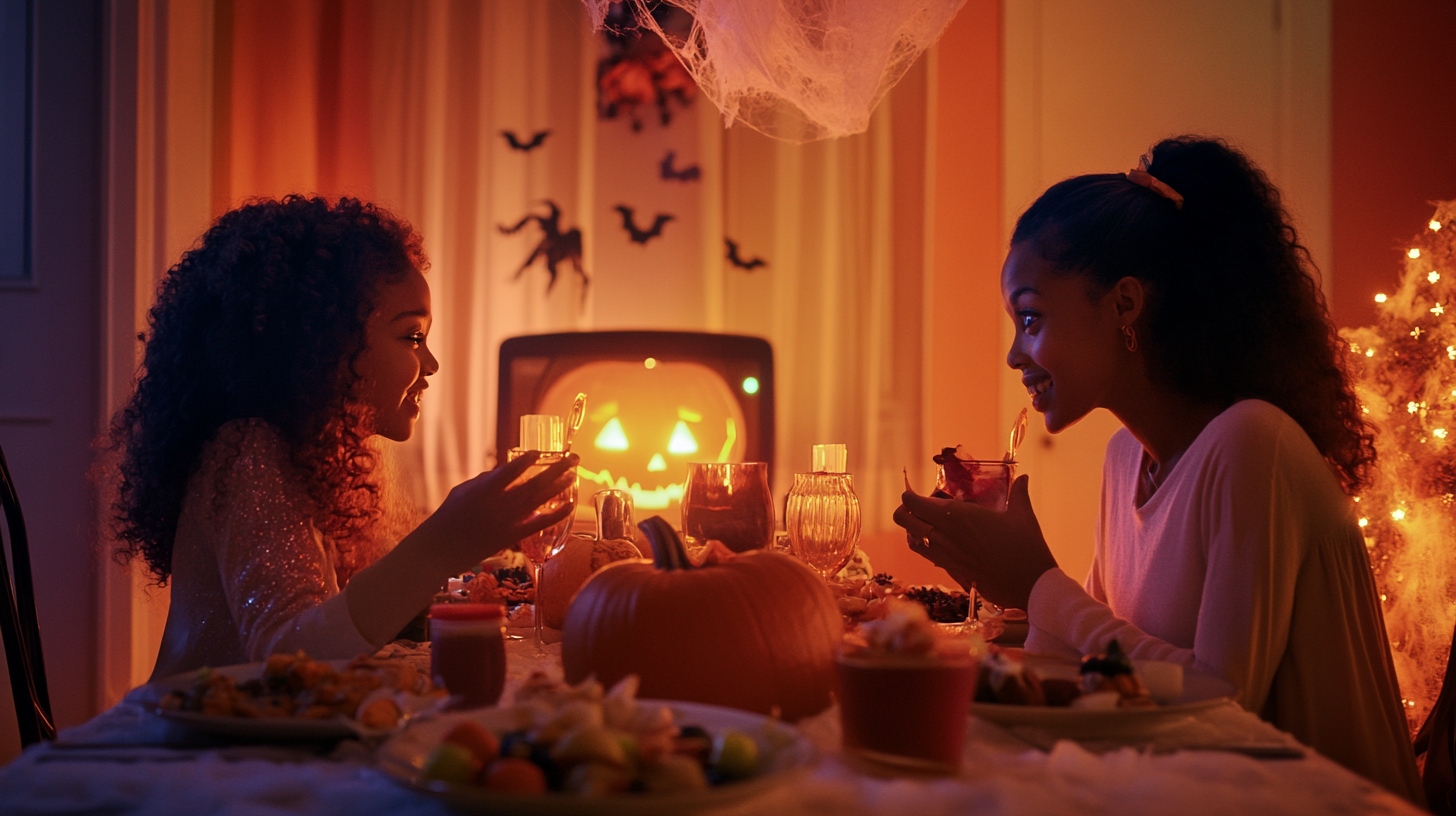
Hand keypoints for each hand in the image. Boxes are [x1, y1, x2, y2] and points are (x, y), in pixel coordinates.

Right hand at [424, 450, 577, 571]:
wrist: (440, 549)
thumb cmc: (448, 516)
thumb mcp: (462, 491)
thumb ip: (485, 479)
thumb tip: (506, 470)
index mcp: (484, 489)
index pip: (510, 471)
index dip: (527, 460)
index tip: (539, 452)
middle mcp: (499, 503)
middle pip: (534, 483)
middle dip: (556, 469)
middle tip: (573, 458)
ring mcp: (507, 521)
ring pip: (539, 500)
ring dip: (559, 486)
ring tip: (573, 475)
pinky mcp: (511, 536)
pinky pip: (538, 524)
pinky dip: (555, 514)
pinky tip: (569, 505)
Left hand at [892, 474, 1056, 609]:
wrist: (1029, 584)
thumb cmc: (1026, 546)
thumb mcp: (1022, 514)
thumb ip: (1018, 493)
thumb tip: (1022, 478)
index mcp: (955, 515)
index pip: (914, 501)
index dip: (910, 495)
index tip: (918, 492)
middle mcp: (943, 534)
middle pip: (903, 519)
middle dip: (904, 509)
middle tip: (918, 505)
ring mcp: (944, 555)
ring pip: (911, 540)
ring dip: (913, 529)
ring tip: (926, 522)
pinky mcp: (951, 570)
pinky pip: (927, 555)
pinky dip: (925, 546)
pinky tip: (938, 541)